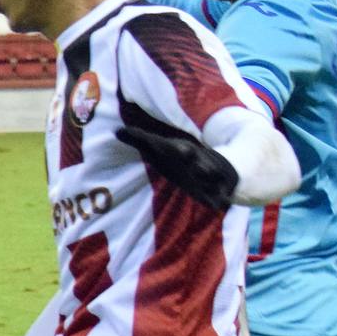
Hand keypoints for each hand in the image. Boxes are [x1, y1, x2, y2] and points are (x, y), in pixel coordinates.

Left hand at [117, 124, 238, 209]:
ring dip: (206, 173)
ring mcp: (207, 174)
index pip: (168, 146)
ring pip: (208, 172)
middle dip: (187, 153)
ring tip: (204, 172)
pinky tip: (221, 204)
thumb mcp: (160, 151)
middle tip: (184, 151)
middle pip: (191, 156)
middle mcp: (194, 159)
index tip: (156, 140)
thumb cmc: (178, 158)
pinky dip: (220, 199)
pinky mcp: (216, 190)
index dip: (159, 143)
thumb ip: (139, 141)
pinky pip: (220, 195)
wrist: (214, 168)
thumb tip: (116, 130)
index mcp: (179, 150)